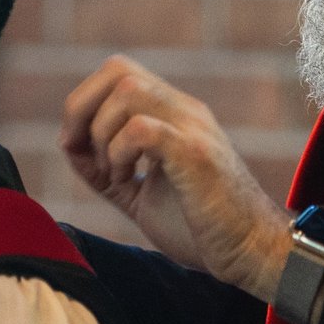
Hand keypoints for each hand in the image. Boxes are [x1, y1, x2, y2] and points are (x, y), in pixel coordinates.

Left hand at [59, 56, 290, 300]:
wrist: (253, 253)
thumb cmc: (202, 228)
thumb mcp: (140, 195)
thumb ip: (107, 169)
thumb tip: (70, 144)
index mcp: (174, 116)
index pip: (118, 72)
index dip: (83, 102)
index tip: (75, 146)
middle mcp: (185, 112)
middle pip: (118, 70)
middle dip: (82, 108)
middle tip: (83, 152)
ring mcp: (193, 130)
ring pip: (129, 91)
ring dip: (103, 133)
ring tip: (114, 174)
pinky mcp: (196, 156)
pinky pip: (143, 129)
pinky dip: (121, 152)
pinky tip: (129, 181)